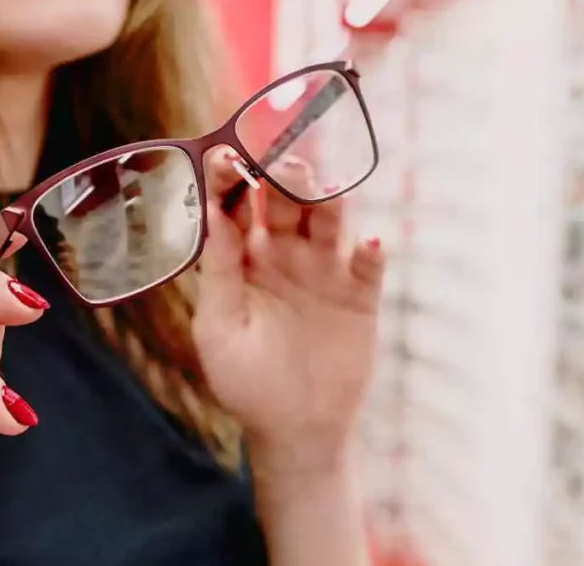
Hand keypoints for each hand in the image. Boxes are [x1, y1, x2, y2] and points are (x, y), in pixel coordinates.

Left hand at [194, 149, 385, 475]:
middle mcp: (285, 252)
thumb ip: (219, 271)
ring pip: (328, 221)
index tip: (226, 154)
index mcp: (244, 257)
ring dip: (327, 200)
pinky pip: (367, 266)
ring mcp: (324, 269)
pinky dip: (370, 253)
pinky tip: (368, 245)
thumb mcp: (220, 328)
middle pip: (284, 202)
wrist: (295, 429)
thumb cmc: (245, 381)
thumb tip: (214, 212)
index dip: (232, 178)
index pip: (237, 205)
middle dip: (281, 175)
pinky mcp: (359, 293)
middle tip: (281, 154)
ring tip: (323, 187)